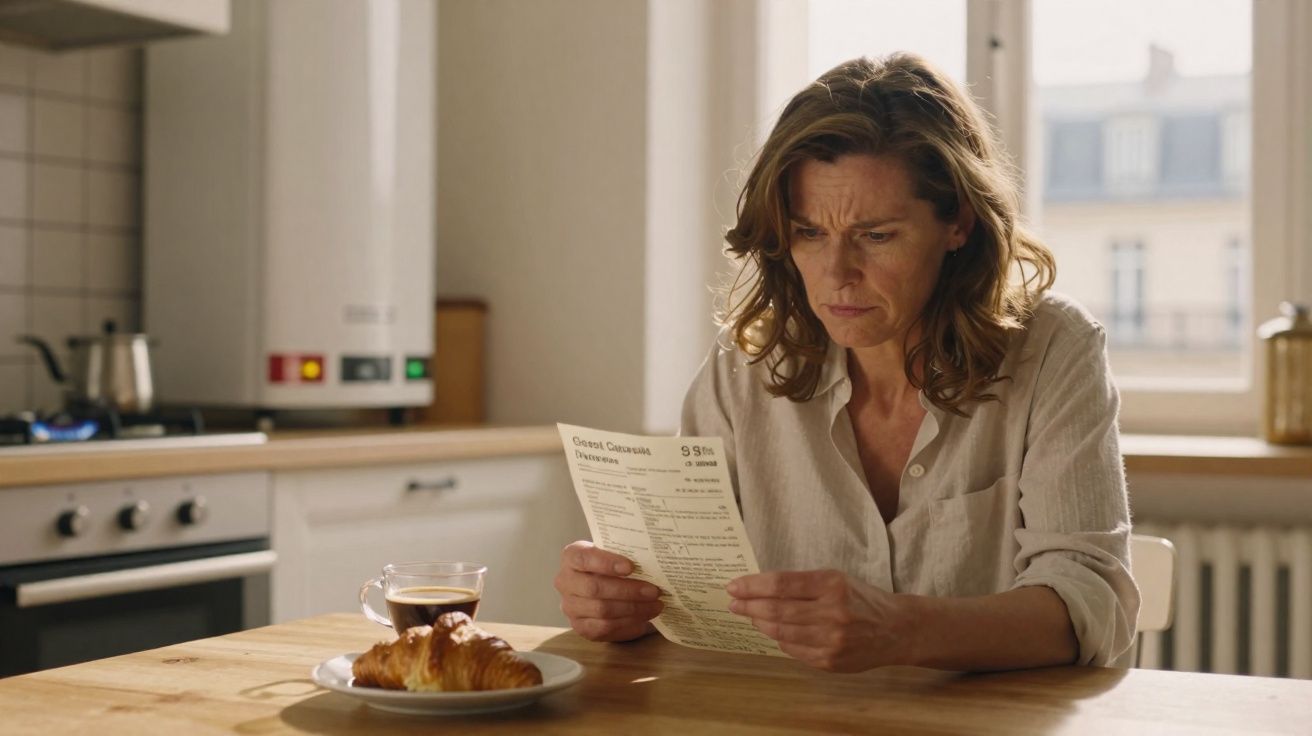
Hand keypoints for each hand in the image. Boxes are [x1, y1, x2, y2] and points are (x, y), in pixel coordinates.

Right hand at [554, 541, 663, 641]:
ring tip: (656, 605)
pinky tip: (645, 618)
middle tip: (654, 591)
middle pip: (594, 588)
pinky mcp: (581, 627)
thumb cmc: (611, 565)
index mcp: (571, 556)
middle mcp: (565, 582)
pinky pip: (605, 628)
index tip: (631, 567)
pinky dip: (628, 623)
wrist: (602, 584)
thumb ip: (625, 554)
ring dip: (633, 609)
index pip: (584, 558)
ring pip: (602, 610)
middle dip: (628, 590)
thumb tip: (652, 562)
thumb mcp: (613, 553)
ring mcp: (570, 607)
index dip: (607, 563)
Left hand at [727, 569, 912, 671]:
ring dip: (760, 623)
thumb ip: (801, 584)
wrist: (896, 630)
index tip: (734, 586)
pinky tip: (774, 632)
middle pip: (777, 610)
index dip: (753, 586)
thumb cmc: (861, 599)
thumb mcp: (836, 579)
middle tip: (733, 603)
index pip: (782, 584)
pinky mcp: (830, 662)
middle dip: (749, 606)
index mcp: (833, 585)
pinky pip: (793, 650)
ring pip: (781, 633)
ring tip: (751, 616)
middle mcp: (832, 613)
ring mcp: (831, 641)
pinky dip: (780, 639)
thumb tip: (759, 590)